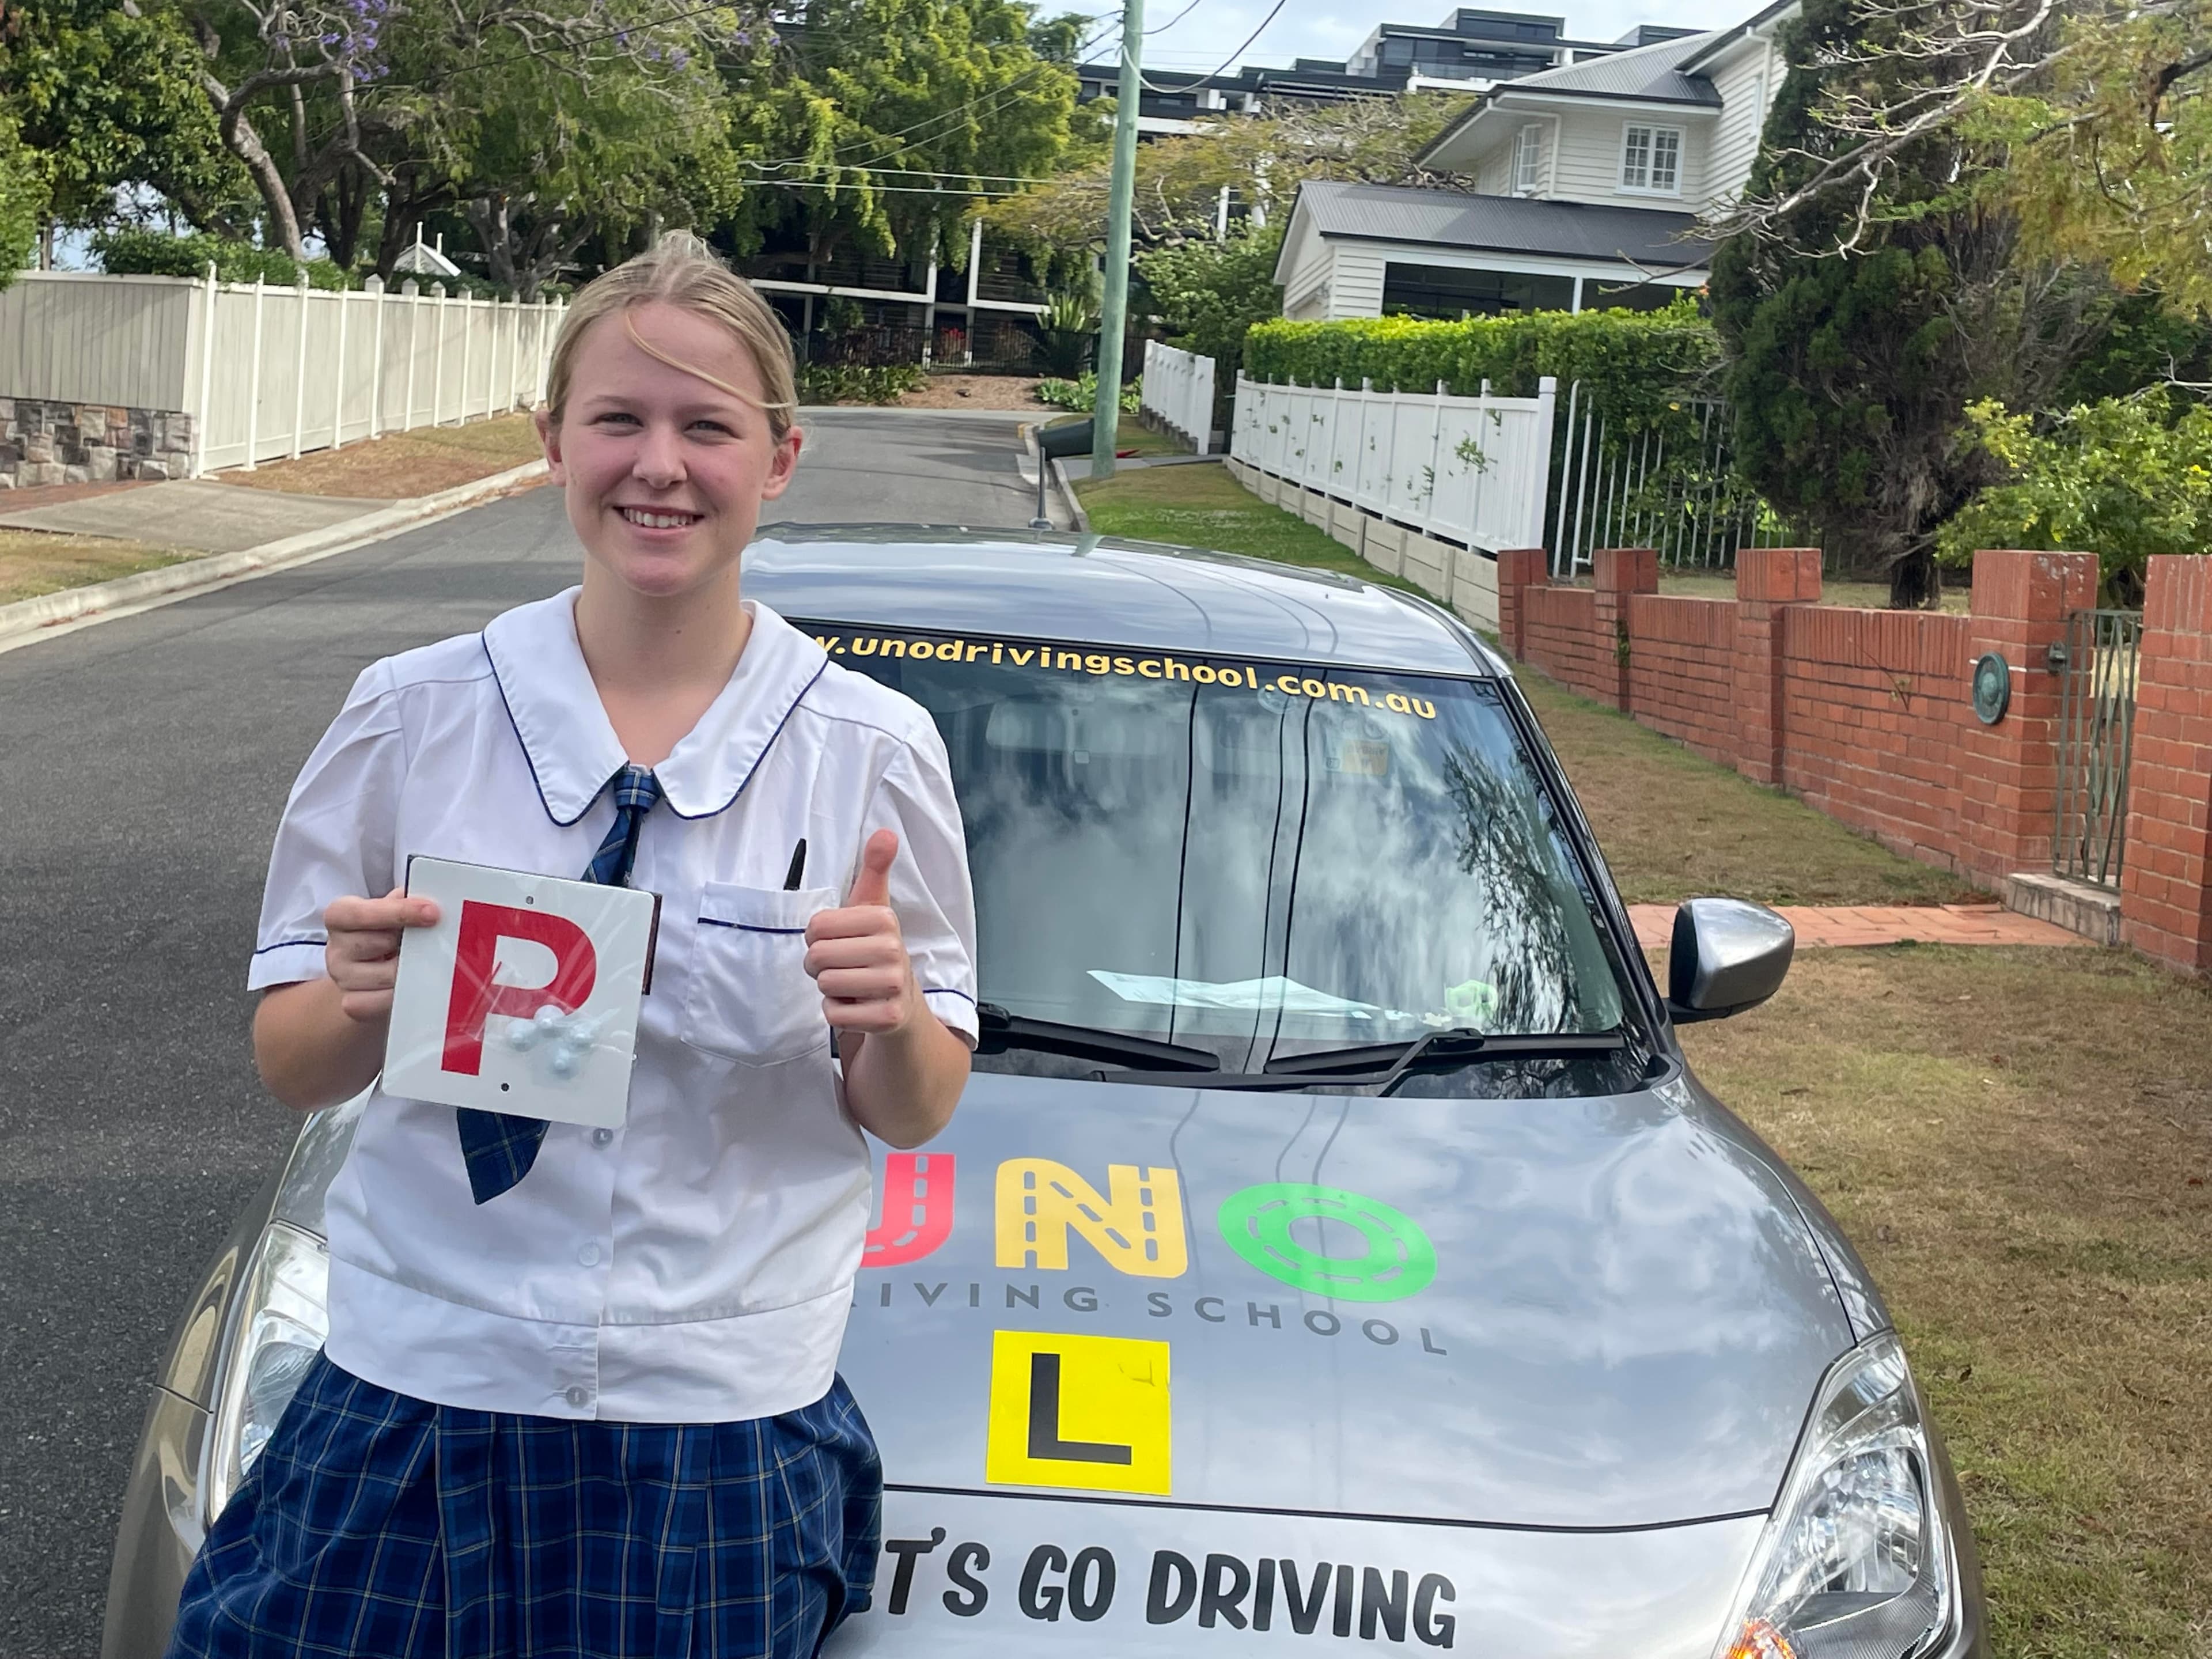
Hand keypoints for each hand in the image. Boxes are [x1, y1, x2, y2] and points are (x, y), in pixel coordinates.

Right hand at [322, 886, 440, 1024]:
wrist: (370, 973)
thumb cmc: (384, 934)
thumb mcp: (391, 910)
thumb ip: (404, 901)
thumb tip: (430, 904)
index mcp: (339, 916)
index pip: (360, 913)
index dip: (398, 911)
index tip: (432, 912)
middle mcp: (335, 947)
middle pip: (381, 943)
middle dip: (410, 941)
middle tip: (424, 941)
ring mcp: (342, 978)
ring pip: (389, 974)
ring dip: (412, 968)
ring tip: (416, 962)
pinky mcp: (353, 1004)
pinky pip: (386, 999)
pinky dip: (404, 992)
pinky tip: (408, 983)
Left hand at [805, 829, 922, 1038]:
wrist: (901, 1002)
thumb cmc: (875, 951)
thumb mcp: (873, 908)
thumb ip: (875, 869)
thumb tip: (886, 833)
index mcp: (884, 919)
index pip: (815, 927)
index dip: (817, 937)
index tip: (838, 941)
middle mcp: (893, 950)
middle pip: (816, 957)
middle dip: (820, 966)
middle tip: (842, 966)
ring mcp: (892, 985)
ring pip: (824, 985)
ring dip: (829, 989)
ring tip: (850, 984)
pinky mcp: (887, 1018)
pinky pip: (833, 1015)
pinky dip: (838, 1013)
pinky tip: (857, 1006)